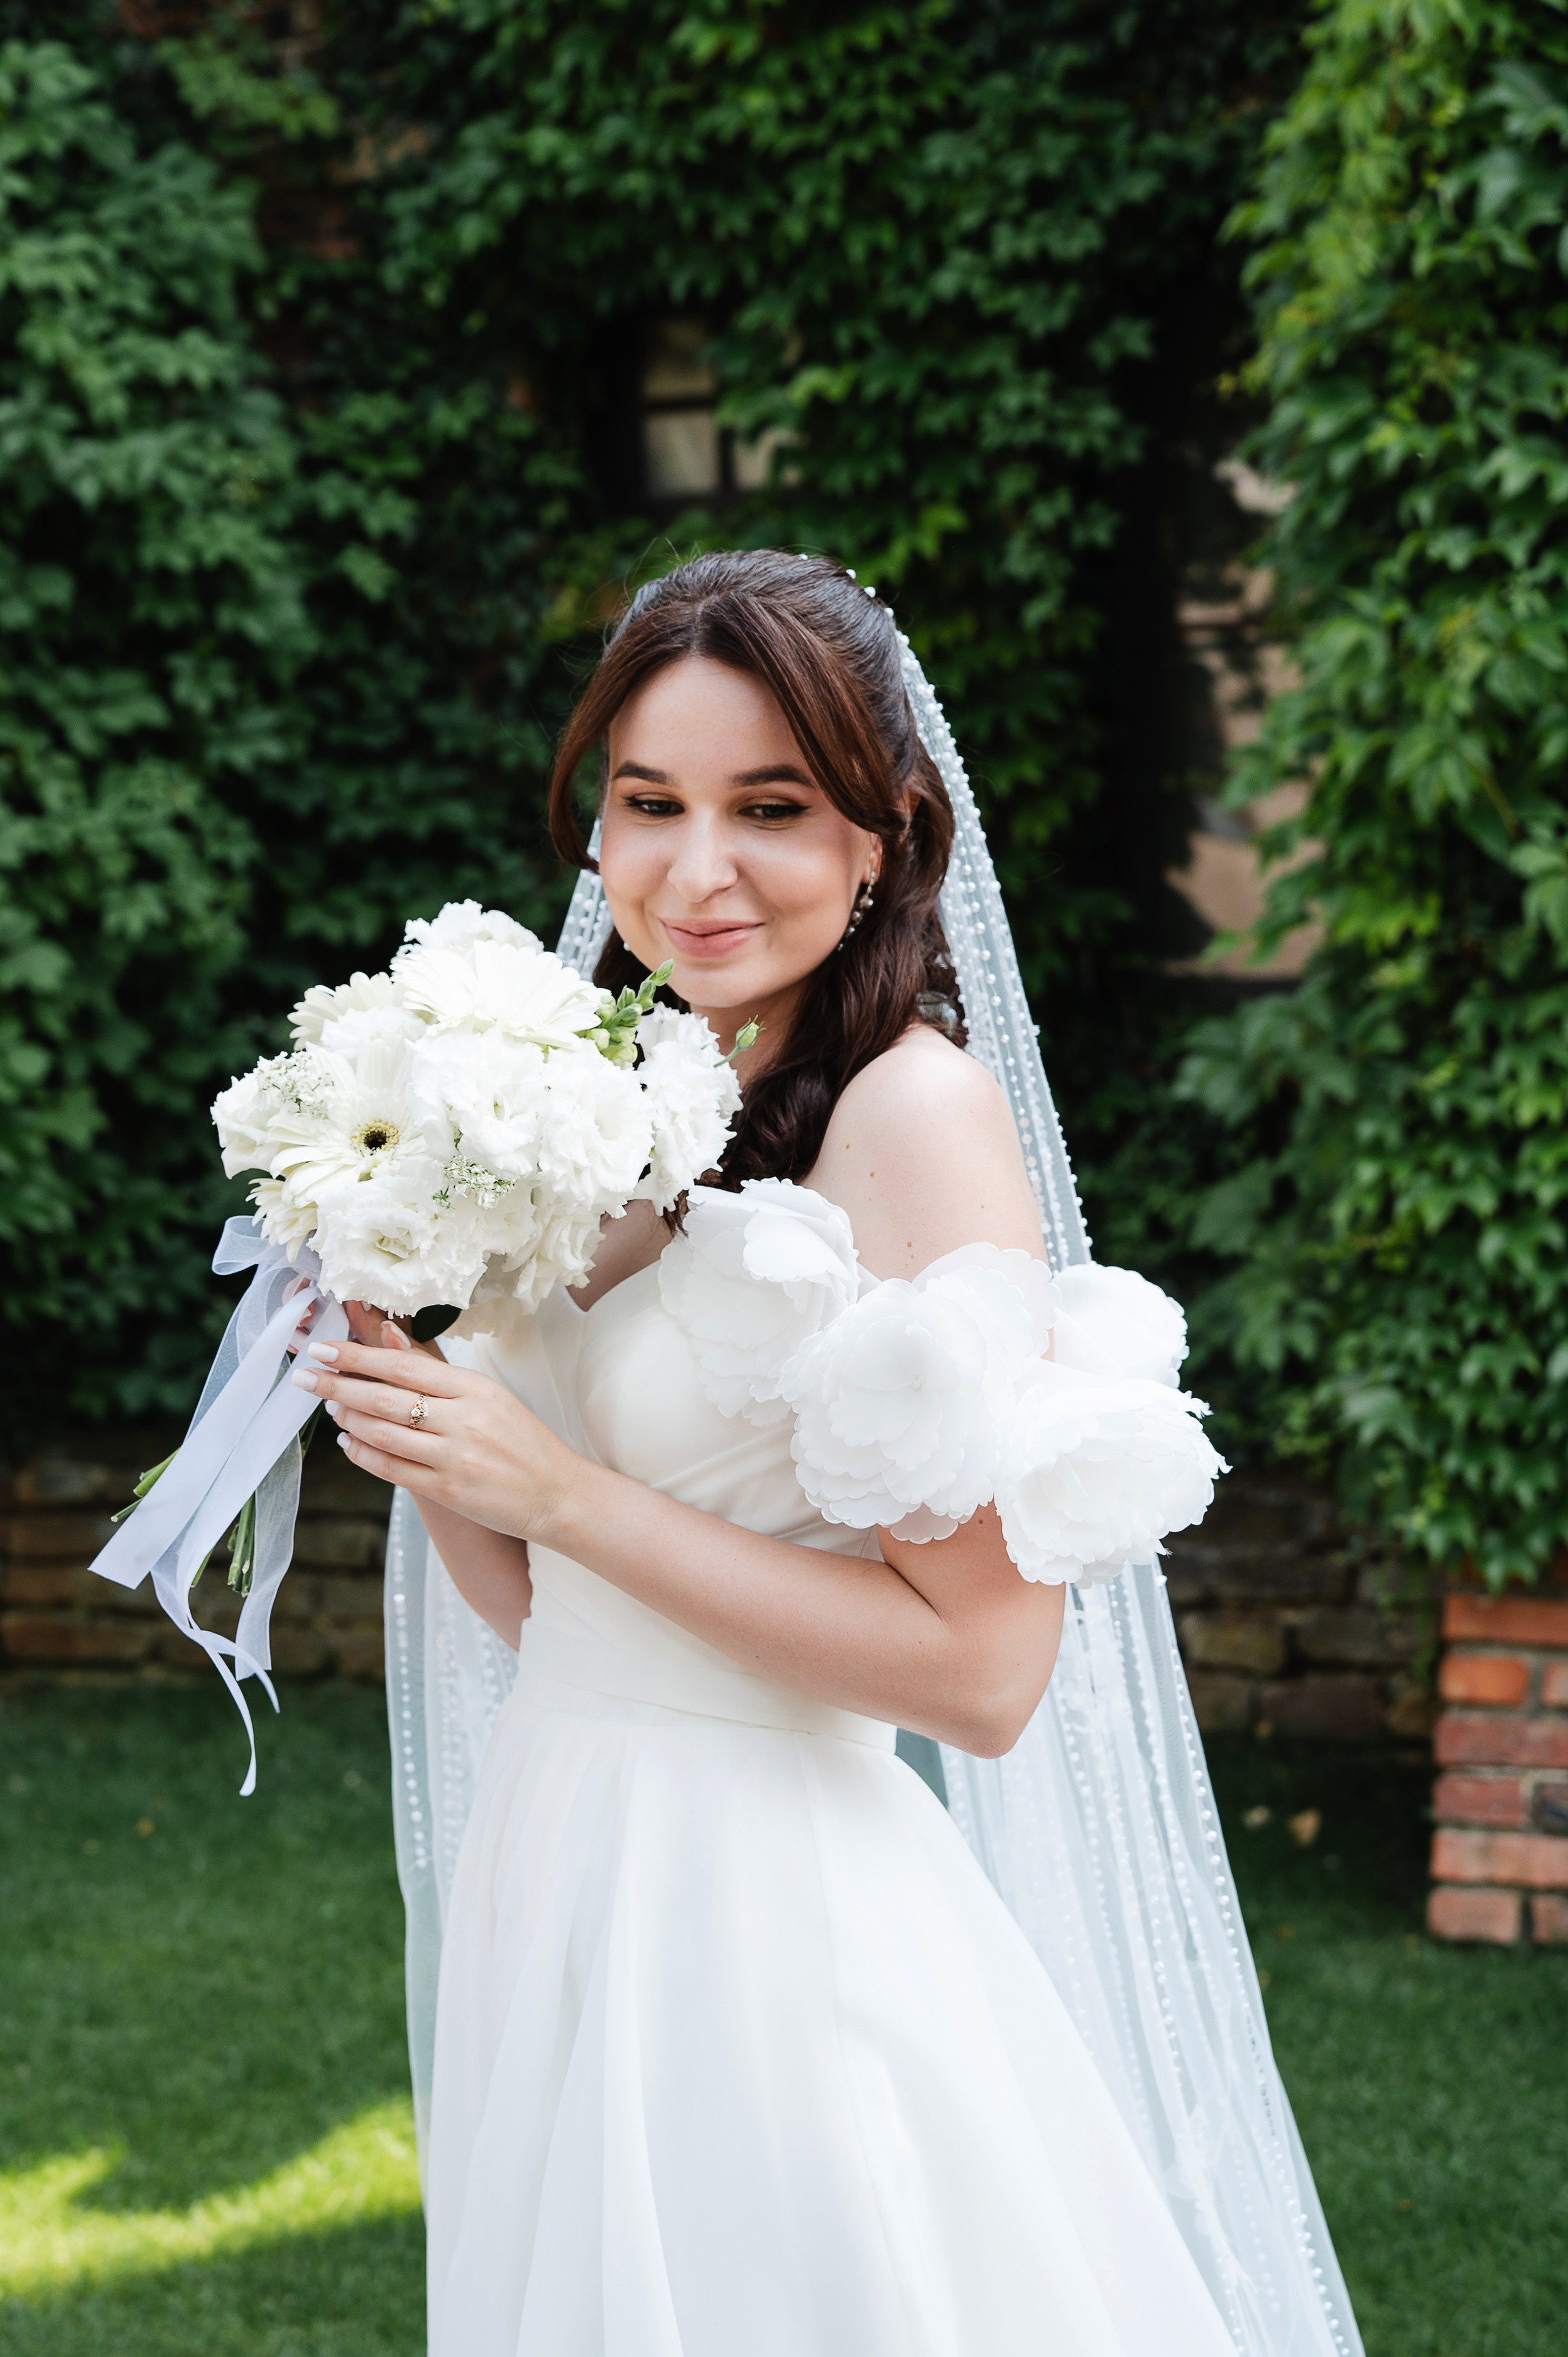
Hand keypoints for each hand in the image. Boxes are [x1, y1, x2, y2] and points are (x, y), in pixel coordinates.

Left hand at [289, 1325, 582, 1543]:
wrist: (558, 1493)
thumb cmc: (523, 1440)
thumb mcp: (488, 1395)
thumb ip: (436, 1371)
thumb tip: (389, 1333)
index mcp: (475, 1387)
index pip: (402, 1365)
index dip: (357, 1356)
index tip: (323, 1348)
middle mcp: (463, 1419)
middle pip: (384, 1397)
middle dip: (337, 1384)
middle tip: (305, 1376)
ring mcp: (454, 1456)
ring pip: (382, 1433)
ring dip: (346, 1419)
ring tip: (329, 1407)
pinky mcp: (448, 1489)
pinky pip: (391, 1469)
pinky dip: (363, 1454)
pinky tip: (348, 1443)